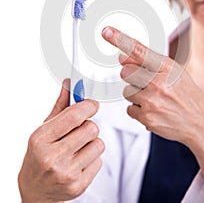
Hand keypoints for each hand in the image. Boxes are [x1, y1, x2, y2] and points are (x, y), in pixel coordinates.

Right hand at [18, 79, 104, 202]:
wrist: (35, 190)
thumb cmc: (40, 153)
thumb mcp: (45, 128)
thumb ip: (60, 106)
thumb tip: (70, 82)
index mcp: (41, 138)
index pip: (73, 116)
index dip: (88, 106)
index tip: (93, 104)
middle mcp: (52, 157)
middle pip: (91, 128)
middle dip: (89, 125)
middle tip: (81, 129)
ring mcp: (66, 174)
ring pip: (98, 144)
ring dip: (92, 142)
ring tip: (79, 147)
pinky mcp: (78, 186)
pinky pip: (99, 161)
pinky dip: (93, 158)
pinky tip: (79, 161)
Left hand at [102, 27, 203, 195]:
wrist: (200, 122)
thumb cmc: (185, 94)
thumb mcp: (173, 71)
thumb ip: (147, 62)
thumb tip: (122, 57)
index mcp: (166, 66)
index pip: (138, 49)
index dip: (120, 40)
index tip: (106, 31)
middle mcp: (158, 82)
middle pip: (125, 72)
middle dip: (133, 76)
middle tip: (149, 83)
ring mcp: (152, 100)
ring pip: (126, 91)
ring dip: (136, 95)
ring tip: (155, 99)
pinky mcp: (146, 117)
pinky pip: (129, 108)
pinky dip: (138, 110)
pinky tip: (154, 110)